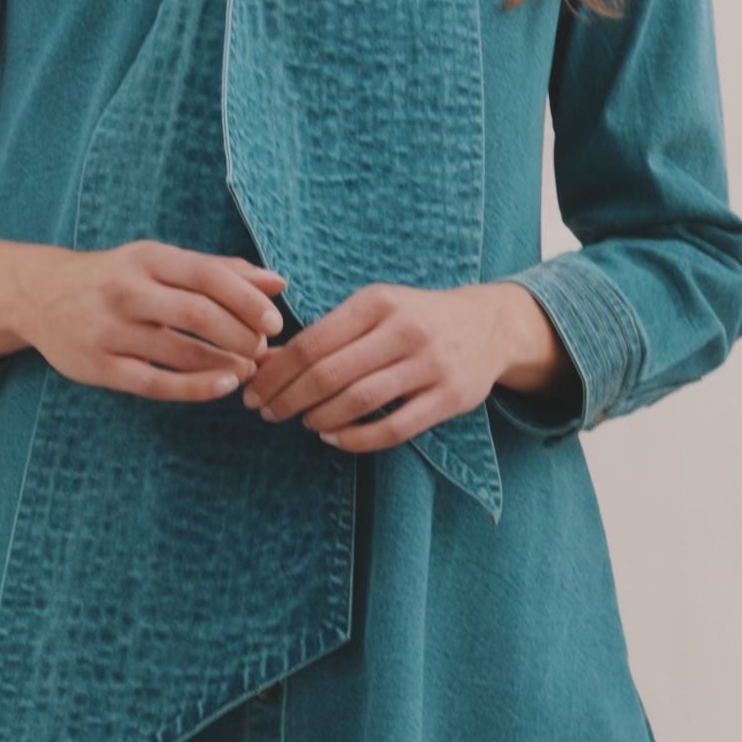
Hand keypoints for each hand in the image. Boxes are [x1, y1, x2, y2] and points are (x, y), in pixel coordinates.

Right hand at [0, 238, 286, 397]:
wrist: (39, 296)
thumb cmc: (115, 277)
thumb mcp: (159, 262)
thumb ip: (218, 271)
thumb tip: (278, 283)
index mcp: (148, 259)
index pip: (208, 276)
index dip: (248, 300)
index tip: (274, 322)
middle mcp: (128, 292)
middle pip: (199, 314)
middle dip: (242, 336)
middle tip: (263, 349)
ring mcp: (112, 331)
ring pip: (182, 352)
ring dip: (226, 364)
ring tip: (249, 369)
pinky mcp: (101, 368)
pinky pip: (157, 384)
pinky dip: (197, 388)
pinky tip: (224, 386)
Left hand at [241, 279, 565, 450]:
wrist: (488, 325)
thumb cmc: (414, 318)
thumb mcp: (373, 309)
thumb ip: (325, 334)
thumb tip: (263, 363)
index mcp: (377, 302)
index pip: (311, 343)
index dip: (275, 374)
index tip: (253, 392)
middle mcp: (404, 329)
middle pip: (328, 374)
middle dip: (288, 399)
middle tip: (267, 414)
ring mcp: (430, 364)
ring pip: (358, 401)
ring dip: (320, 419)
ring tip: (305, 422)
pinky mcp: (449, 397)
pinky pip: (393, 428)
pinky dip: (356, 438)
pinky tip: (336, 438)